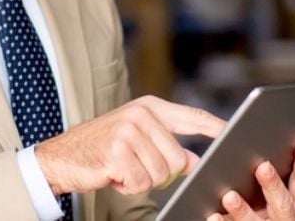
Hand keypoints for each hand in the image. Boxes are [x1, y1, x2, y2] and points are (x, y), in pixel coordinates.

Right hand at [35, 95, 225, 195]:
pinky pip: (142, 183)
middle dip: (160, 172)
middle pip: (178, 158)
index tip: (233, 132)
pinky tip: (114, 174)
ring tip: (122, 168)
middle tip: (136, 166)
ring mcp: (128, 132)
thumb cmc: (102, 148)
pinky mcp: (117, 152)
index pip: (192, 116)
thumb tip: (194, 161)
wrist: (61, 157)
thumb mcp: (137, 139)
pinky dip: (129, 187)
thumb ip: (167, 145)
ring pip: (161, 173)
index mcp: (150, 108)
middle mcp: (141, 115)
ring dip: (142, 180)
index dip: (215, 126)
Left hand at [206, 139, 294, 220]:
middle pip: (282, 204)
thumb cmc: (262, 210)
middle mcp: (284, 220)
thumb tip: (253, 148)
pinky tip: (213, 215)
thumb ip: (269, 178)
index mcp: (294, 207)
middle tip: (263, 167)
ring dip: (243, 210)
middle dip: (273, 186)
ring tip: (230, 196)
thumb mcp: (273, 198)